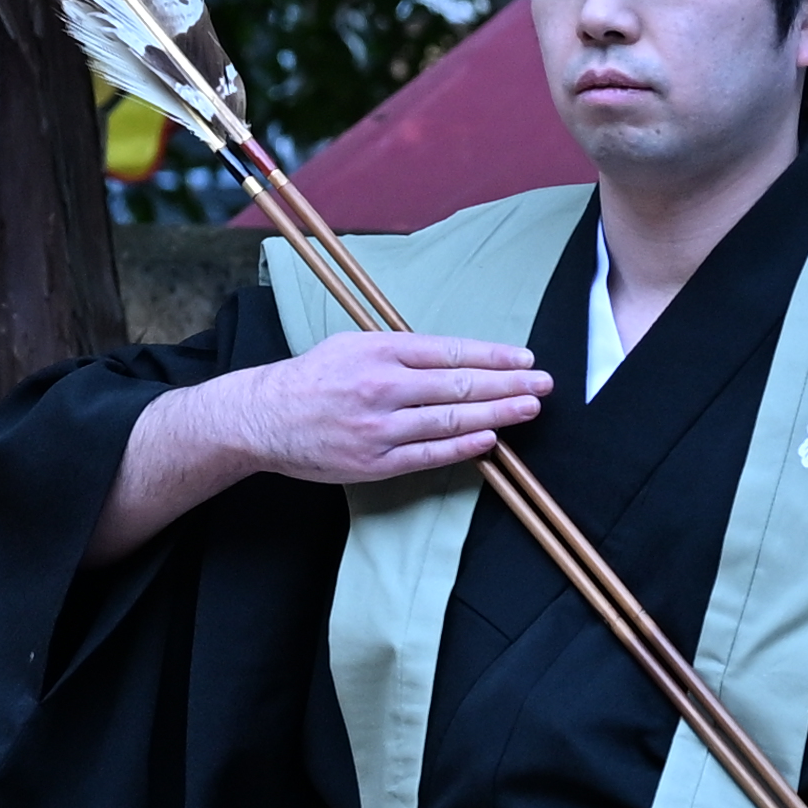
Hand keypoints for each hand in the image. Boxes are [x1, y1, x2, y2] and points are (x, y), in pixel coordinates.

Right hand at [190, 332, 547, 487]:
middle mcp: (381, 387)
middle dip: (509, 385)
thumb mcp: (351, 345)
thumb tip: (454, 357)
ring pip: (451, 420)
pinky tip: (491, 441)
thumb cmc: (311, 378)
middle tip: (544, 384)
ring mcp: (379, 427)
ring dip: (498, 415)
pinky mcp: (374, 462)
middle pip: (459, 386)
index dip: (493, 356)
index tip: (525, 360)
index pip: (449, 352)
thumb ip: (400, 349)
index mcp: (377, 351)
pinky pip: (430, 454)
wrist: (262, 418)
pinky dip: (464, 447)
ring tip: (529, 409)